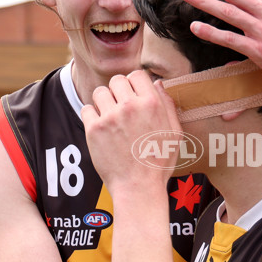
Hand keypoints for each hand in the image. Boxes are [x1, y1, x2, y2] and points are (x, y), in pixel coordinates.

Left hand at [82, 71, 180, 191]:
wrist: (139, 187)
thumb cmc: (159, 162)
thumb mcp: (175, 132)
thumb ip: (168, 105)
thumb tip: (158, 84)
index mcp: (151, 104)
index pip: (137, 74)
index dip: (135, 84)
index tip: (133, 95)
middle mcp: (130, 106)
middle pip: (117, 80)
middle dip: (118, 91)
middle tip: (121, 107)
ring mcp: (110, 117)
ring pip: (99, 92)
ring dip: (104, 101)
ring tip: (110, 117)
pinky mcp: (93, 129)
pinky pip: (86, 109)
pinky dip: (92, 116)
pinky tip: (101, 128)